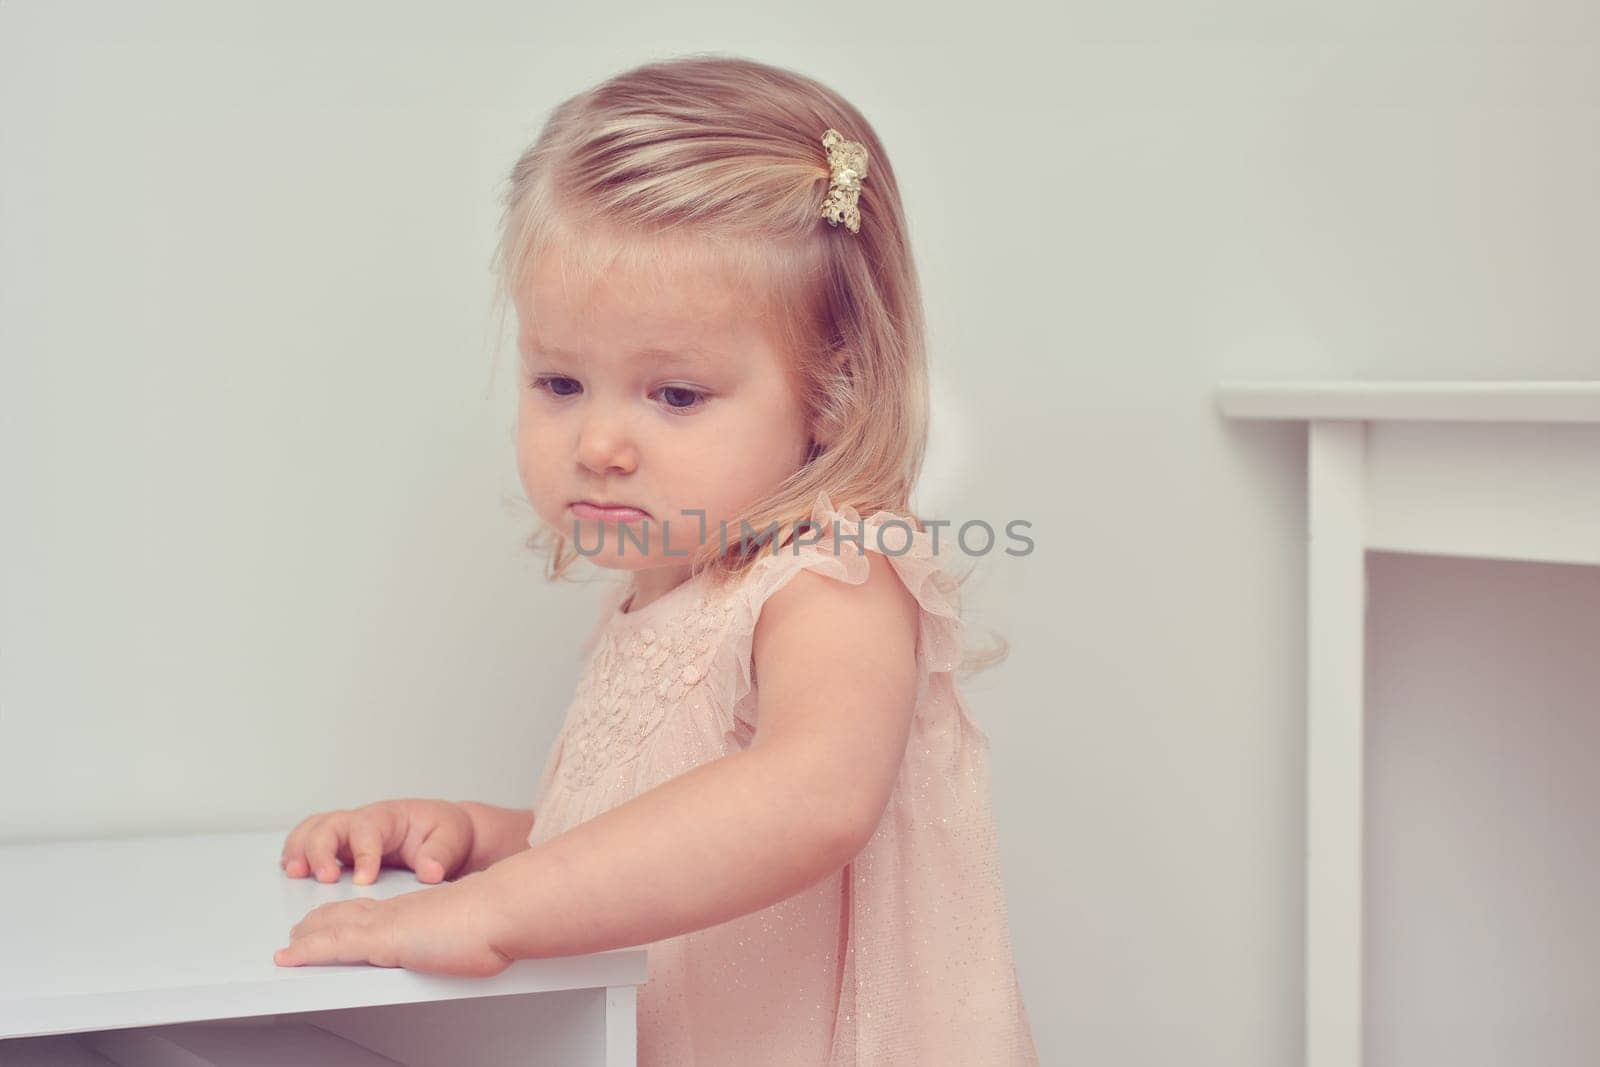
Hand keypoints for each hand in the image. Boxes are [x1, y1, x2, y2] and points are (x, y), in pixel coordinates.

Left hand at [273, 871, 512, 976]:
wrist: (501, 909)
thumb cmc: (499, 918)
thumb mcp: (478, 927)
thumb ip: (468, 933)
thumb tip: (482, 944)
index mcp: (417, 908)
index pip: (374, 909)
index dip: (351, 914)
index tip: (339, 917)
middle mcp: (397, 911)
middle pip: (347, 913)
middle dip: (321, 923)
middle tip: (301, 930)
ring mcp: (387, 924)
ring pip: (333, 927)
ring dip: (307, 938)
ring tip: (288, 946)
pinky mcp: (382, 939)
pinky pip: (332, 945)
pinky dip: (306, 950)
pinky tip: (289, 957)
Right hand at [280, 798, 474, 885]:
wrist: (442, 832)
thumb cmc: (444, 833)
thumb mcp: (451, 840)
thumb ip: (440, 854)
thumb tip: (430, 871)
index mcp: (389, 817)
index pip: (368, 829)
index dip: (364, 853)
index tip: (366, 879)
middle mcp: (362, 822)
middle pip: (330, 825)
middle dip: (322, 850)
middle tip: (326, 879)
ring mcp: (347, 834)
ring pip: (313, 830)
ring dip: (300, 849)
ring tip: (295, 872)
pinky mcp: (339, 848)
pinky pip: (308, 841)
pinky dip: (296, 852)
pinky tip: (291, 871)